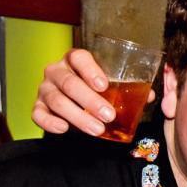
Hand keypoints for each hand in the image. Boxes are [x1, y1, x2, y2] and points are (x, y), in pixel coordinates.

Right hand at [32, 49, 156, 135]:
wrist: (73, 101)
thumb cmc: (96, 90)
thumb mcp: (111, 85)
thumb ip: (127, 88)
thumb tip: (149, 95)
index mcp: (75, 60)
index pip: (79, 57)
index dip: (90, 70)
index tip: (104, 86)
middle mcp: (57, 71)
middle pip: (69, 82)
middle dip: (89, 100)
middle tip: (108, 115)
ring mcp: (45, 88)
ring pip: (56, 100)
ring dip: (77, 116)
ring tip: (97, 129)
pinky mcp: (38, 106)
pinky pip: (37, 113)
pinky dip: (49, 122)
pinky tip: (64, 129)